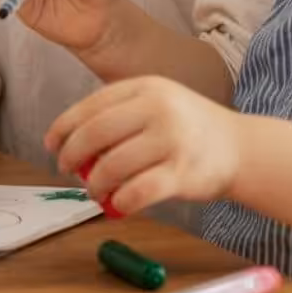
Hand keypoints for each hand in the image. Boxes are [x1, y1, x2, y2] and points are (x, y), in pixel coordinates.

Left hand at [44, 76, 242, 216]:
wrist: (241, 148)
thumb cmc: (189, 129)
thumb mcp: (158, 104)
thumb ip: (121, 115)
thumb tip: (71, 142)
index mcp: (147, 86)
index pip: (92, 105)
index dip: (64, 127)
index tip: (51, 144)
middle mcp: (159, 108)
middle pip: (96, 133)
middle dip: (72, 155)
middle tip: (66, 169)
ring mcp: (172, 140)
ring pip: (112, 166)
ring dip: (95, 184)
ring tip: (94, 190)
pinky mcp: (182, 174)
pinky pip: (138, 192)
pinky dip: (121, 202)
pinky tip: (118, 205)